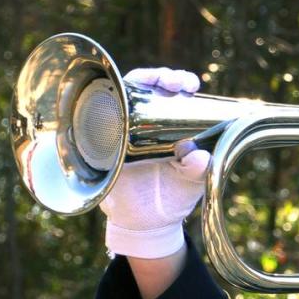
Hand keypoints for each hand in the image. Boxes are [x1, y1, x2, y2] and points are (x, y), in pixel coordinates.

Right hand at [100, 68, 209, 258]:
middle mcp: (148, 121)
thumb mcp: (193, 182)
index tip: (191, 85)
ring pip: (127, 93)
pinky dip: (107, 101)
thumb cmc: (172, 195)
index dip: (183, 81)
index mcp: (174, 125)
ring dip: (140, 80)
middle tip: (175, 83)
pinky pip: (99, 115)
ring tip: (155, 82)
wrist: (145, 222)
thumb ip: (198, 169)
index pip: (177, 93)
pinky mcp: (104, 142)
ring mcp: (125, 128)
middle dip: (163, 76)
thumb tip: (199, 156)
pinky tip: (118, 95)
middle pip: (152, 86)